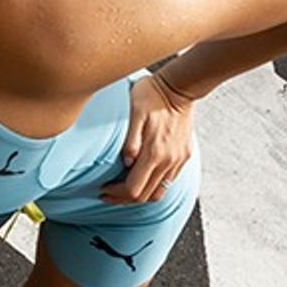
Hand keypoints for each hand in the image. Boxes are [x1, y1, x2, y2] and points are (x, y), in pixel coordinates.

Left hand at [101, 71, 195, 203]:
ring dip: (139, 196)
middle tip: (108, 194)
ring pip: (158, 193)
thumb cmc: (153, 95)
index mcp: (154, 153)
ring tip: (123, 191)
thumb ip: (130, 140)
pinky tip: (142, 178)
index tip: (103, 189)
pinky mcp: (184, 156)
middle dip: (123, 198)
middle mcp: (168, 161)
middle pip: (145, 196)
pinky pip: (168, 182)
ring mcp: (178, 160)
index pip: (133, 189)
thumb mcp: (135, 112)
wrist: (179, 87)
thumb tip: (126, 162)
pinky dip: (153, 187)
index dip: (116, 193)